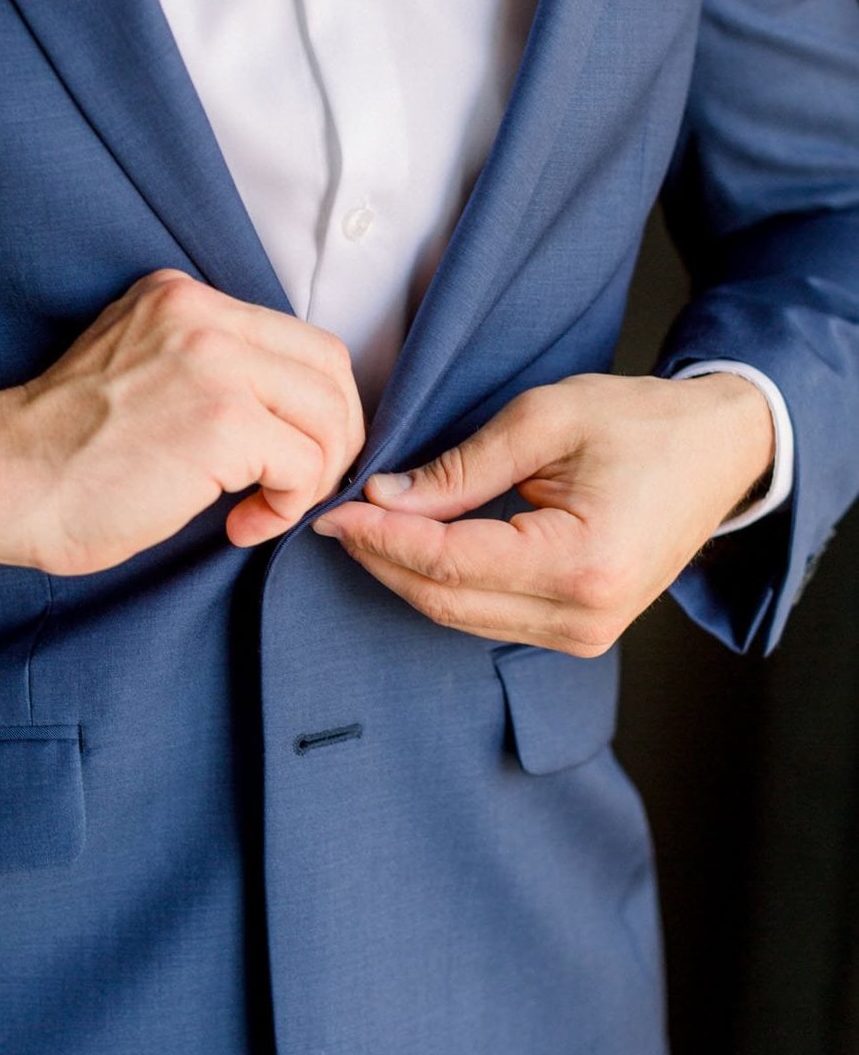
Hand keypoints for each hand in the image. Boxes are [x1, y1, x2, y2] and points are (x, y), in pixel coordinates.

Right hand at [0, 269, 364, 574]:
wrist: (0, 482)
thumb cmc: (64, 450)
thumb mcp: (138, 366)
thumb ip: (205, 363)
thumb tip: (287, 407)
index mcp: (181, 296)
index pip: (296, 338)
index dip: (314, 404)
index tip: (293, 451)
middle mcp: (202, 315)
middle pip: (328, 370)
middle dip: (333, 439)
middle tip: (298, 487)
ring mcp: (215, 365)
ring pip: (327, 417)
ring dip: (312, 477)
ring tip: (264, 510)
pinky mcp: (223, 423)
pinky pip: (304, 465)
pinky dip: (287, 506)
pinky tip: (243, 526)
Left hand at [311, 372, 775, 654]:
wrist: (722, 450)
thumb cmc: (644, 422)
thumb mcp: (547, 419)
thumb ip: (462, 467)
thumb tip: (386, 498)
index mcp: (580, 563)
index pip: (447, 561)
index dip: (380, 537)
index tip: (332, 510)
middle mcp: (583, 616)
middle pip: (445, 600)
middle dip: (381, 558)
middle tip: (334, 516)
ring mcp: (585, 634)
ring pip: (459, 617)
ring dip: (404, 574)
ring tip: (362, 528)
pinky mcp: (580, 631)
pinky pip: (487, 616)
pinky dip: (441, 585)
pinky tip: (410, 549)